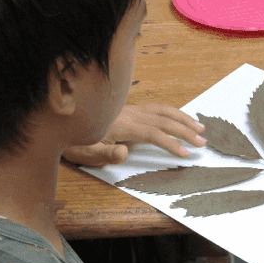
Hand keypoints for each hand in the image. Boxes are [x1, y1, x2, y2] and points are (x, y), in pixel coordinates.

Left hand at [63, 104, 204, 166]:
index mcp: (121, 125)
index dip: (171, 143)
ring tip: (199, 128)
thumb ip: (106, 154)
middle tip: (203, 143)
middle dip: (185, 130)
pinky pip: (156, 108)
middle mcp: (129, 114)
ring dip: (182, 118)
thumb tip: (125, 151)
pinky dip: (172, 113)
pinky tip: (180, 119)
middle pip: (163, 119)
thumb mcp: (85, 153)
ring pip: (162, 110)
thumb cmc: (73, 141)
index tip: (185, 154)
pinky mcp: (129, 110)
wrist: (61, 122)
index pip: (153, 133)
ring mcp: (130, 110)